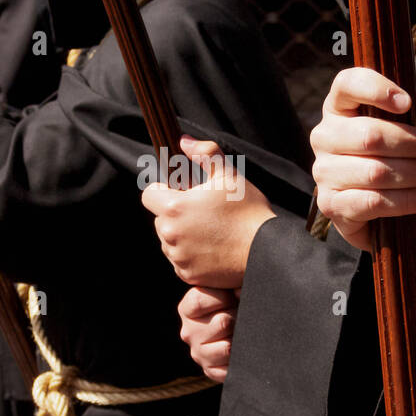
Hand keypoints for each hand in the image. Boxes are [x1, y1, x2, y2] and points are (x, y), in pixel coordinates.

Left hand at [141, 136, 275, 287]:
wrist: (266, 251)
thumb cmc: (248, 210)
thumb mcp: (229, 175)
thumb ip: (205, 154)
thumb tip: (184, 141)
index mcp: (174, 207)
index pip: (149, 195)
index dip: (163, 191)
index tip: (181, 192)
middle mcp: (170, 234)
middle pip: (159, 219)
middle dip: (175, 215)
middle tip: (204, 213)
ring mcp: (178, 257)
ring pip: (169, 241)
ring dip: (182, 236)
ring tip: (211, 231)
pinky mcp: (188, 275)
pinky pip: (180, 262)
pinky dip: (191, 256)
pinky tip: (213, 249)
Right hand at [178, 286, 238, 381]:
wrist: (242, 329)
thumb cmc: (235, 303)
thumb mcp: (230, 289)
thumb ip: (232, 285)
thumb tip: (239, 292)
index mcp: (188, 309)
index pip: (198, 301)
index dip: (223, 297)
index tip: (233, 296)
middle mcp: (188, 332)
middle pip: (222, 323)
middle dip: (238, 317)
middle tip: (240, 316)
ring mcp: (198, 354)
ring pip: (227, 348)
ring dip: (241, 339)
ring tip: (242, 332)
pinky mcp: (210, 371)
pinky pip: (229, 369)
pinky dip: (240, 360)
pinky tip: (241, 350)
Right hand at [310, 67, 415, 251]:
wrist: (377, 202)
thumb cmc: (392, 153)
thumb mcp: (401, 122)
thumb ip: (405, 106)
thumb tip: (410, 98)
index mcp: (338, 107)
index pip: (347, 84)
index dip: (376, 89)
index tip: (406, 102)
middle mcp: (324, 136)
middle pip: (369, 135)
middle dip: (412, 143)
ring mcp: (323, 172)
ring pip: (375, 172)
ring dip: (415, 174)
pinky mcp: (331, 204)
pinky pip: (371, 202)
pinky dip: (405, 201)